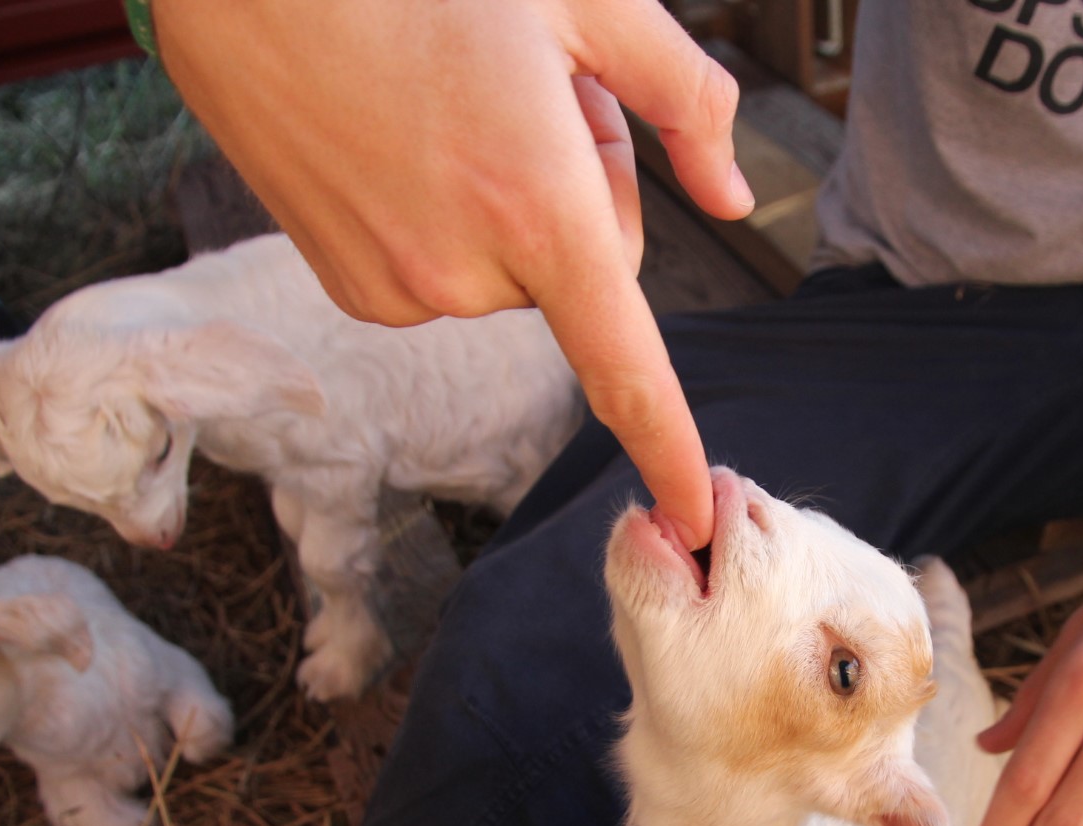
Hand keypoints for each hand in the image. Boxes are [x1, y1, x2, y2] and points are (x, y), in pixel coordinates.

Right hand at [157, 0, 749, 544]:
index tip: (695, 518)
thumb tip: (734, 202)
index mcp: (539, 211)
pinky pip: (443, 272)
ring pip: (510, 270)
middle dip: (582, 191)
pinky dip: (444, 219)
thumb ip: (686, 101)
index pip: (627, 369)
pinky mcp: (349, 287)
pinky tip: (405, 137)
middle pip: (582, 272)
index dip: (670, 449)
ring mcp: (397, 289)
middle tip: (528, 91)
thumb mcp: (581, 2)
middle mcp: (466, 274)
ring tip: (455, 101)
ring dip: (510, 201)